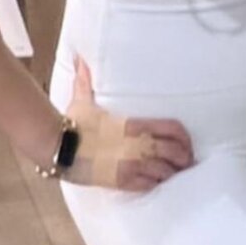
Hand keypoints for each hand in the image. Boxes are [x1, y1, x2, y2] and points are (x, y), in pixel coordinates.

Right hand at [59, 53, 195, 191]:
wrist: (59, 147)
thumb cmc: (72, 124)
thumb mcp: (82, 100)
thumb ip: (85, 81)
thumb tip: (79, 59)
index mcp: (135, 124)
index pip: (173, 129)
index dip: (185, 138)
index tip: (186, 143)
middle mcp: (139, 144)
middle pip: (176, 153)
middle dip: (184, 159)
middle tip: (185, 163)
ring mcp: (133, 164)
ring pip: (166, 172)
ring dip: (171, 174)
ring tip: (174, 176)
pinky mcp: (123, 181)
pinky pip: (150, 185)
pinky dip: (156, 185)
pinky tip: (157, 184)